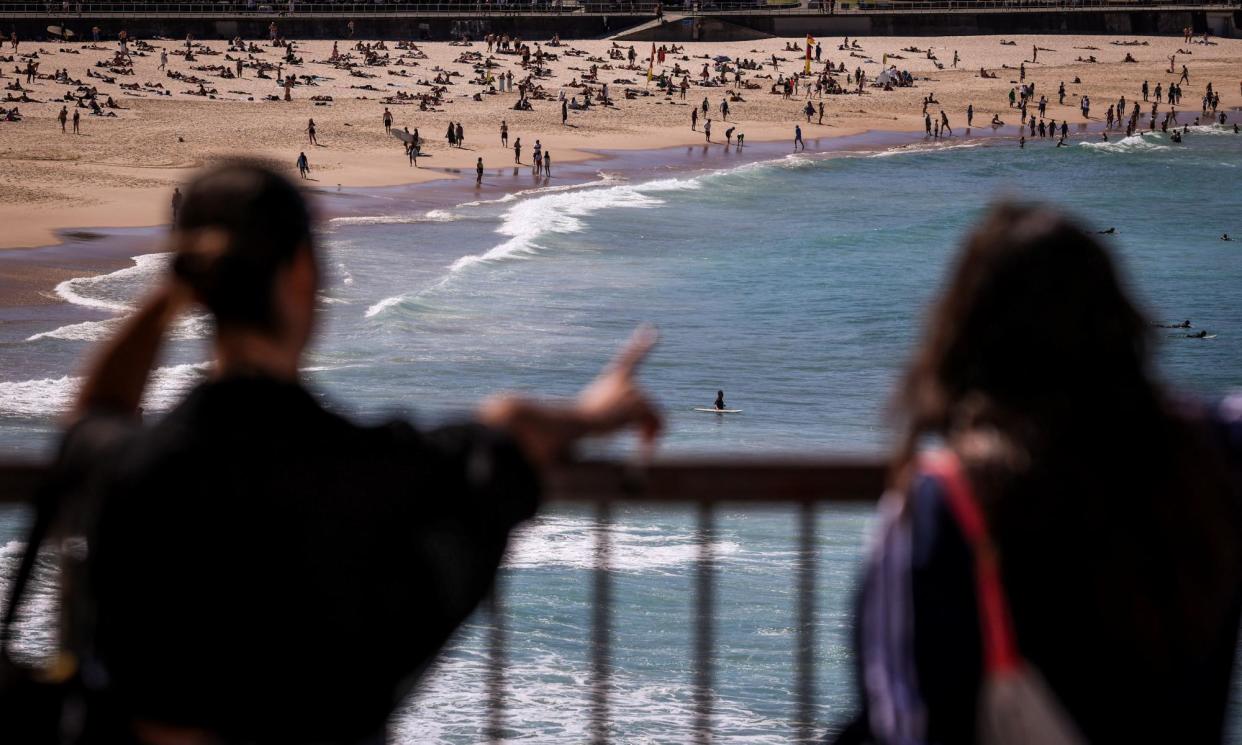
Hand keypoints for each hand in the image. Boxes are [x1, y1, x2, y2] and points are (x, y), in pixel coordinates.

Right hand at [478, 325, 662, 465]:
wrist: (569, 423)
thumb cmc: (565, 424)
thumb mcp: (573, 425)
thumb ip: (566, 429)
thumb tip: (519, 433)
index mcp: (611, 381)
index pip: (629, 358)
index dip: (640, 344)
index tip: (652, 331)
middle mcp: (625, 381)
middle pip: (649, 404)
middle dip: (649, 427)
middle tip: (643, 449)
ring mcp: (634, 390)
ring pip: (656, 415)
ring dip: (651, 436)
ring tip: (641, 452)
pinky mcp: (639, 402)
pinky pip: (659, 423)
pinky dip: (653, 439)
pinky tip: (643, 452)